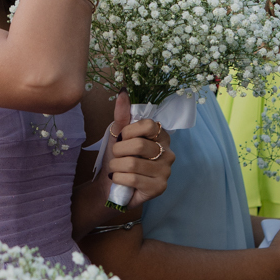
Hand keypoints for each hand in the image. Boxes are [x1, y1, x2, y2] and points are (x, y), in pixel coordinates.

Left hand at [106, 92, 174, 208]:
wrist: (110, 185)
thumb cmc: (118, 159)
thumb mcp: (118, 135)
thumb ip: (122, 114)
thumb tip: (123, 91)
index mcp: (161, 136)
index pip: (147, 125)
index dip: (128, 132)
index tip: (122, 139)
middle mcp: (169, 152)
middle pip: (139, 145)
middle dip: (119, 151)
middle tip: (117, 157)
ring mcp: (166, 172)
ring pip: (133, 163)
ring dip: (116, 166)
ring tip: (116, 169)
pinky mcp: (159, 188)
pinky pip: (133, 178)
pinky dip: (118, 178)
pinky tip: (118, 179)